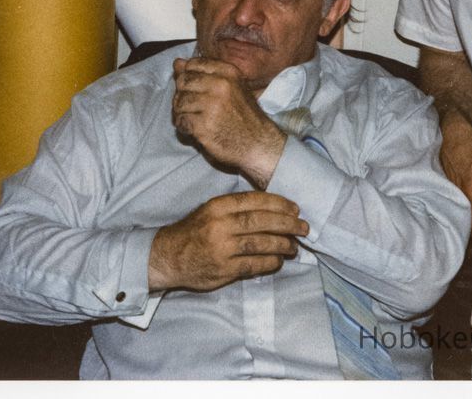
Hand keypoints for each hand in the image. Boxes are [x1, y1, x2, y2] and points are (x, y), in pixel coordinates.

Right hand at [147, 192, 309, 291]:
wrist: (168, 257)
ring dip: (282, 244)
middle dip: (287, 224)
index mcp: (218, 207)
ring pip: (260, 244)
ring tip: (294, 246)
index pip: (255, 201)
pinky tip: (279, 260)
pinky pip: (253, 265)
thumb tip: (273, 209)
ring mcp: (222, 249)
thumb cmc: (194, 231)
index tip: (295, 208)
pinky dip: (270, 263)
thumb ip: (236, 208)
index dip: (279, 204)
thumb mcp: (210, 211)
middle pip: (261, 222)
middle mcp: (220, 225)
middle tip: (303, 227)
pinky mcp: (223, 269)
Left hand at [172, 57, 285, 187]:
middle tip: (191, 107)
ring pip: (179, 101)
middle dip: (182, 94)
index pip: (193, 64)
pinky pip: (180, 120)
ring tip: (193, 119)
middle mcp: (220, 85)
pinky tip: (193, 129)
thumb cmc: (244, 116)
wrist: (258, 143)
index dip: (188, 77)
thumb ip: (203, 74)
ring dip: (181, 112)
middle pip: (183, 81)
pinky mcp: (203, 125)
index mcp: (228, 72)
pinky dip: (183, 126)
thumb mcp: (231, 88)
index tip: (195, 89)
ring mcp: (211, 105)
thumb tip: (177, 63)